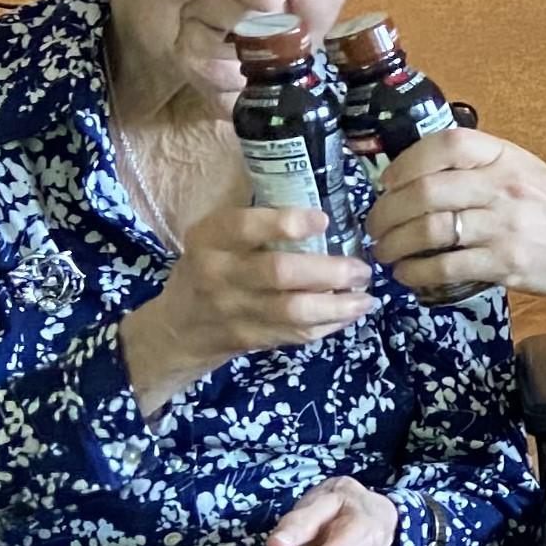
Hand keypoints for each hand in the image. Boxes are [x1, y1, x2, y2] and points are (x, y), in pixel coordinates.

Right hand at [123, 203, 375, 409]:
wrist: (179, 328)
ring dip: (339, 304)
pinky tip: (350, 312)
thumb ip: (256, 225)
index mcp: (210, 239)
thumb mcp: (215, 238)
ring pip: (293, 310)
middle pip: (279, 272)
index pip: (245, 227)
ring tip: (366, 296)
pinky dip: (329, 324)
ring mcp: (233, 310)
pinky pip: (296, 333)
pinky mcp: (249, 338)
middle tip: (361, 268)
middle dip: (329, 271)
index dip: (286, 223)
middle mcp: (218, 273)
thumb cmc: (209, 268)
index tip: (323, 219)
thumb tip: (321, 207)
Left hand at [369, 128, 545, 299]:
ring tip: (385, 252)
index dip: (406, 163)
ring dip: (394, 245)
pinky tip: (408, 274)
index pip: (446, 144)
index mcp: (505, 157)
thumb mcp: (521, 169)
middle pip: (426, 192)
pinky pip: (446, 267)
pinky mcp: (507, 264)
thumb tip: (410, 178)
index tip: (387, 183)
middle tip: (374, 227)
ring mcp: (505, 226)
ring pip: (429, 231)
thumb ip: (475, 167)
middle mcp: (504, 187)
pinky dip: (416, 272)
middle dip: (386, 213)